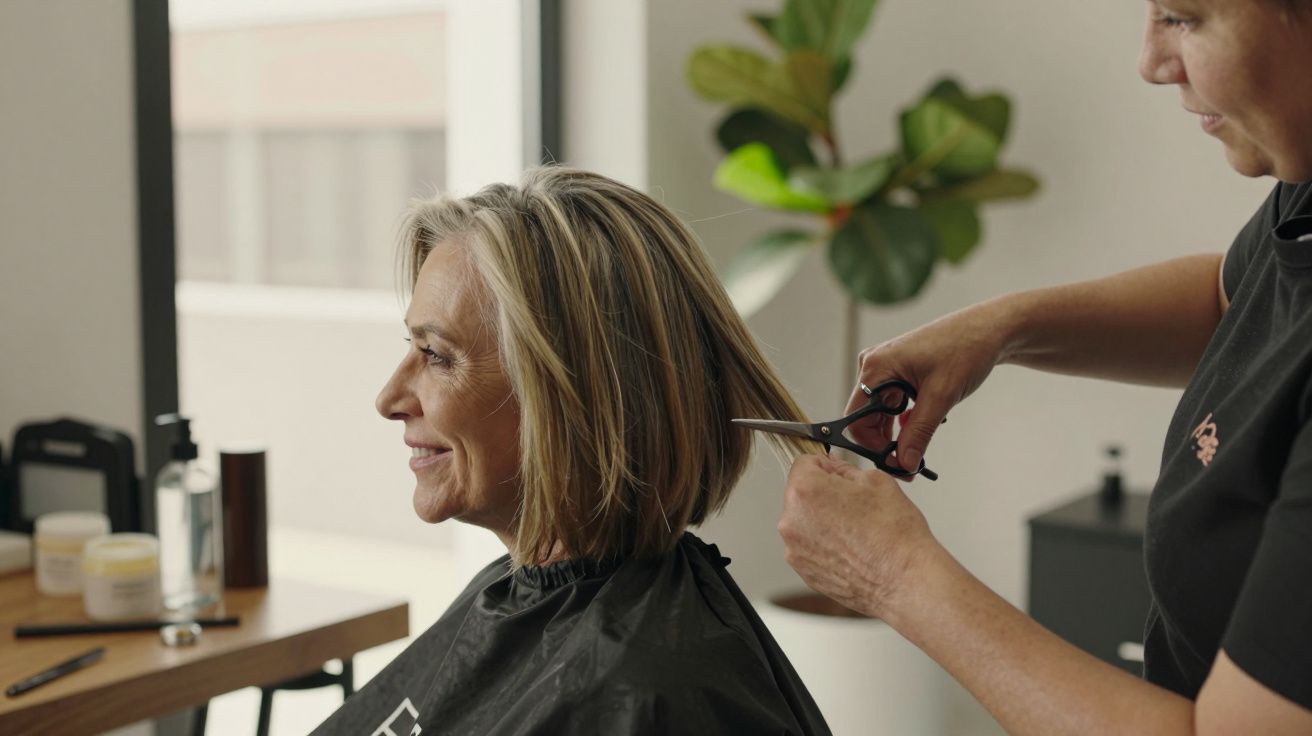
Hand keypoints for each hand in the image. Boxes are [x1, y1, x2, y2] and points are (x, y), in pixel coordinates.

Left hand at [778, 454, 940, 619]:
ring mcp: (795, 550)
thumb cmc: (894, 535)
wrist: (905, 580)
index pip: (803, 463)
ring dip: (823, 521)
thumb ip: (844, 469)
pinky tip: (852, 549)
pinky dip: (826, 545)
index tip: (838, 475)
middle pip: (801, 495)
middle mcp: (791, 521)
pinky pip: (810, 548)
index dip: (825, 466)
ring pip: (805, 523)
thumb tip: (834, 467)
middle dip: (823, 495)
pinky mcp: (804, 572)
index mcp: (805, 491)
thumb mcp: (875, 481)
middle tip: (854, 505)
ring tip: (856, 531)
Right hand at [845, 301, 1010, 474]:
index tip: (897, 464)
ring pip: (880, 413)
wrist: (988, 330)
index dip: (873, 446)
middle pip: (866, 418)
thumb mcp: (941, 396)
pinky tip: (925, 419)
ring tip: (921, 443)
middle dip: (886, 442)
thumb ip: (919, 432)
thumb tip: (904, 464)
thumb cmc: (965, 350)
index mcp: (876, 367)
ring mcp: (885, 368)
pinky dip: (905, 418)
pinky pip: (891, 403)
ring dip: (898, 431)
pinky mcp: (898, 371)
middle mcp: (874, 366)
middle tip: (911, 463)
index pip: (856, 419)